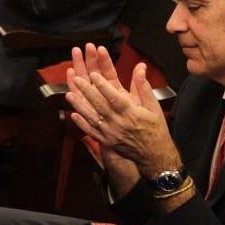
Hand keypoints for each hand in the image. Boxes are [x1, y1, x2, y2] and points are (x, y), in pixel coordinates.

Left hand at [64, 46, 178, 178]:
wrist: (154, 155)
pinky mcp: (106, 142)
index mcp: (131, 113)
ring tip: (69, 94)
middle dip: (87, 91)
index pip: (114, 97)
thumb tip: (140, 68)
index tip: (93, 74)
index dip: (103, 85)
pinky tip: (73, 115)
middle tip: (77, 79)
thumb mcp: (154, 107)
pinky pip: (91, 132)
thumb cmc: (155, 129)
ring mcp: (111, 134)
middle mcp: (119, 123)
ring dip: (80, 106)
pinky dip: (81, 124)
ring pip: (92, 118)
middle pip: (100, 105)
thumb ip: (144, 88)